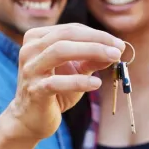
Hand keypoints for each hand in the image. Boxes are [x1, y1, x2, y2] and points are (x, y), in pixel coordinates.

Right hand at [9, 23, 123, 139]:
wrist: (31, 119)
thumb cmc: (55, 91)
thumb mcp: (75, 71)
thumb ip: (91, 60)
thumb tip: (115, 50)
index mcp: (37, 39)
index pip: (71, 29)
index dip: (97, 34)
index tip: (118, 43)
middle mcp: (30, 49)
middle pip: (66, 35)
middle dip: (96, 40)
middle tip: (119, 48)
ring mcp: (30, 69)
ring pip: (59, 51)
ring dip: (91, 51)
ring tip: (113, 58)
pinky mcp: (33, 90)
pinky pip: (56, 82)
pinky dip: (79, 82)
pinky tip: (96, 84)